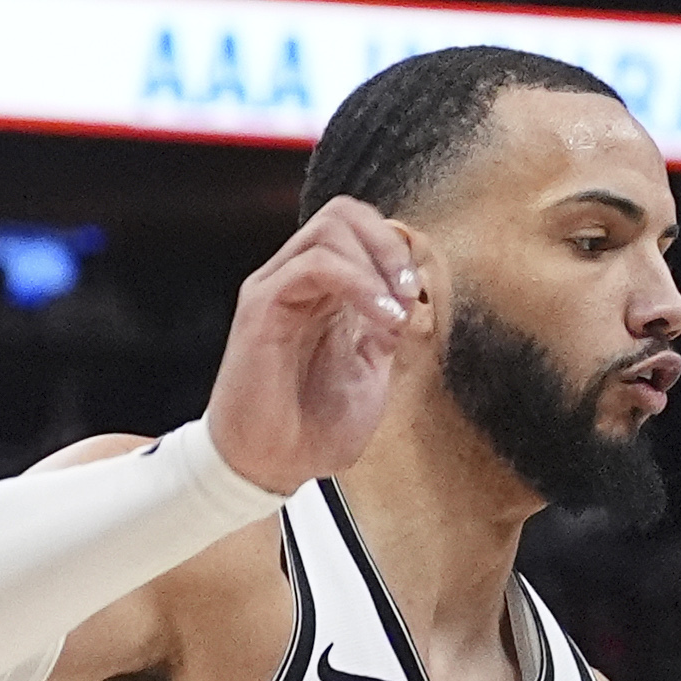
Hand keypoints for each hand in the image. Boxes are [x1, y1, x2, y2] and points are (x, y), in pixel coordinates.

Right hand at [201, 198, 430, 494]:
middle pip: (343, 214)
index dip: (395, 248)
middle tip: (409, 292)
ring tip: (393, 311)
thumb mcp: (368, 374)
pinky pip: (311, 265)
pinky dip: (356, 283)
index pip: (356, 229)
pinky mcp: (262, 306)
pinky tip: (378, 318)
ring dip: (376, 264)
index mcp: (323, 293)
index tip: (418, 293)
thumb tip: (408, 297)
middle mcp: (297, 281)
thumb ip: (383, 331)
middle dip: (388, 245)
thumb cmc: (311, 429)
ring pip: (329, 230)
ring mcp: (277, 289)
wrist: (270, 465)